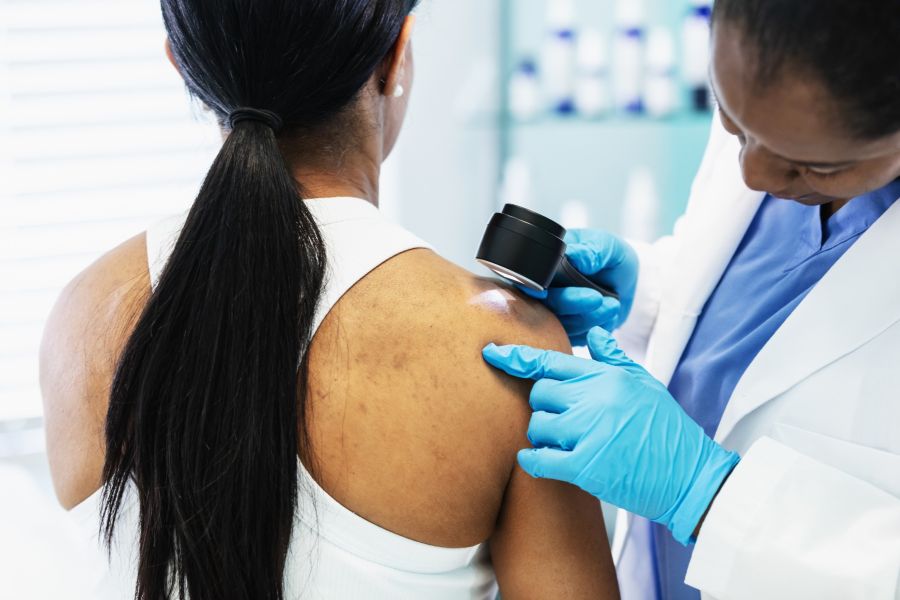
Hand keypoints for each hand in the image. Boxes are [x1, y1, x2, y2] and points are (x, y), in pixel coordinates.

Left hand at [482, 328, 739, 544]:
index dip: (517, 357)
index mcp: (607, 377)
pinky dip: (532, 460)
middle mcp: (595, 400)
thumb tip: (596, 332)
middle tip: (560, 419)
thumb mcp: (645, 384)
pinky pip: (540, 459)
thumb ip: (614, 359)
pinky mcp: (585, 466)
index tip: (493, 353)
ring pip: (537, 425)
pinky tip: (534, 460)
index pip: (551, 362)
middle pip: (539, 394)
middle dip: (543, 406)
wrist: (690, 477)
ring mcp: (589, 432)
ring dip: (542, 435)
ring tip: (564, 442)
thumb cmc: (668, 431)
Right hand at [520, 230, 637, 344]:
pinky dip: (594, 326)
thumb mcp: (605, 246)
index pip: (527, 278)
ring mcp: (555, 311)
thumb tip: (574, 255)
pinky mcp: (568, 328)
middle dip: (569, 302)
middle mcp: (545, 289)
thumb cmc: (609, 256)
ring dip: (587, 316)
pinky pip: (575, 336)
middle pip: (544, 304)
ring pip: (560, 324)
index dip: (531, 288)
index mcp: (545, 264)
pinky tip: (610, 312)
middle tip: (596, 298)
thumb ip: (591, 251)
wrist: (624, 279)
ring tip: (613, 304)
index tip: (542, 293)